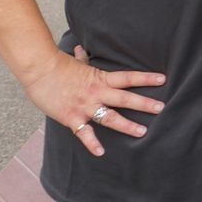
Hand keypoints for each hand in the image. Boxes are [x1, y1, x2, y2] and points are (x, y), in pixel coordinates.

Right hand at [20, 44, 164, 158]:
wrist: (38, 69)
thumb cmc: (57, 65)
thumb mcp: (75, 62)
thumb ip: (83, 60)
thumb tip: (81, 49)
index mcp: (100, 79)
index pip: (128, 78)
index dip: (146, 79)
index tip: (163, 80)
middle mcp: (97, 93)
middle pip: (125, 98)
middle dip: (144, 104)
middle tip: (161, 108)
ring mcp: (85, 106)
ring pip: (110, 118)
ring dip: (127, 126)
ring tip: (142, 132)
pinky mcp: (72, 118)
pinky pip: (84, 133)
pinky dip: (92, 143)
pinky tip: (101, 153)